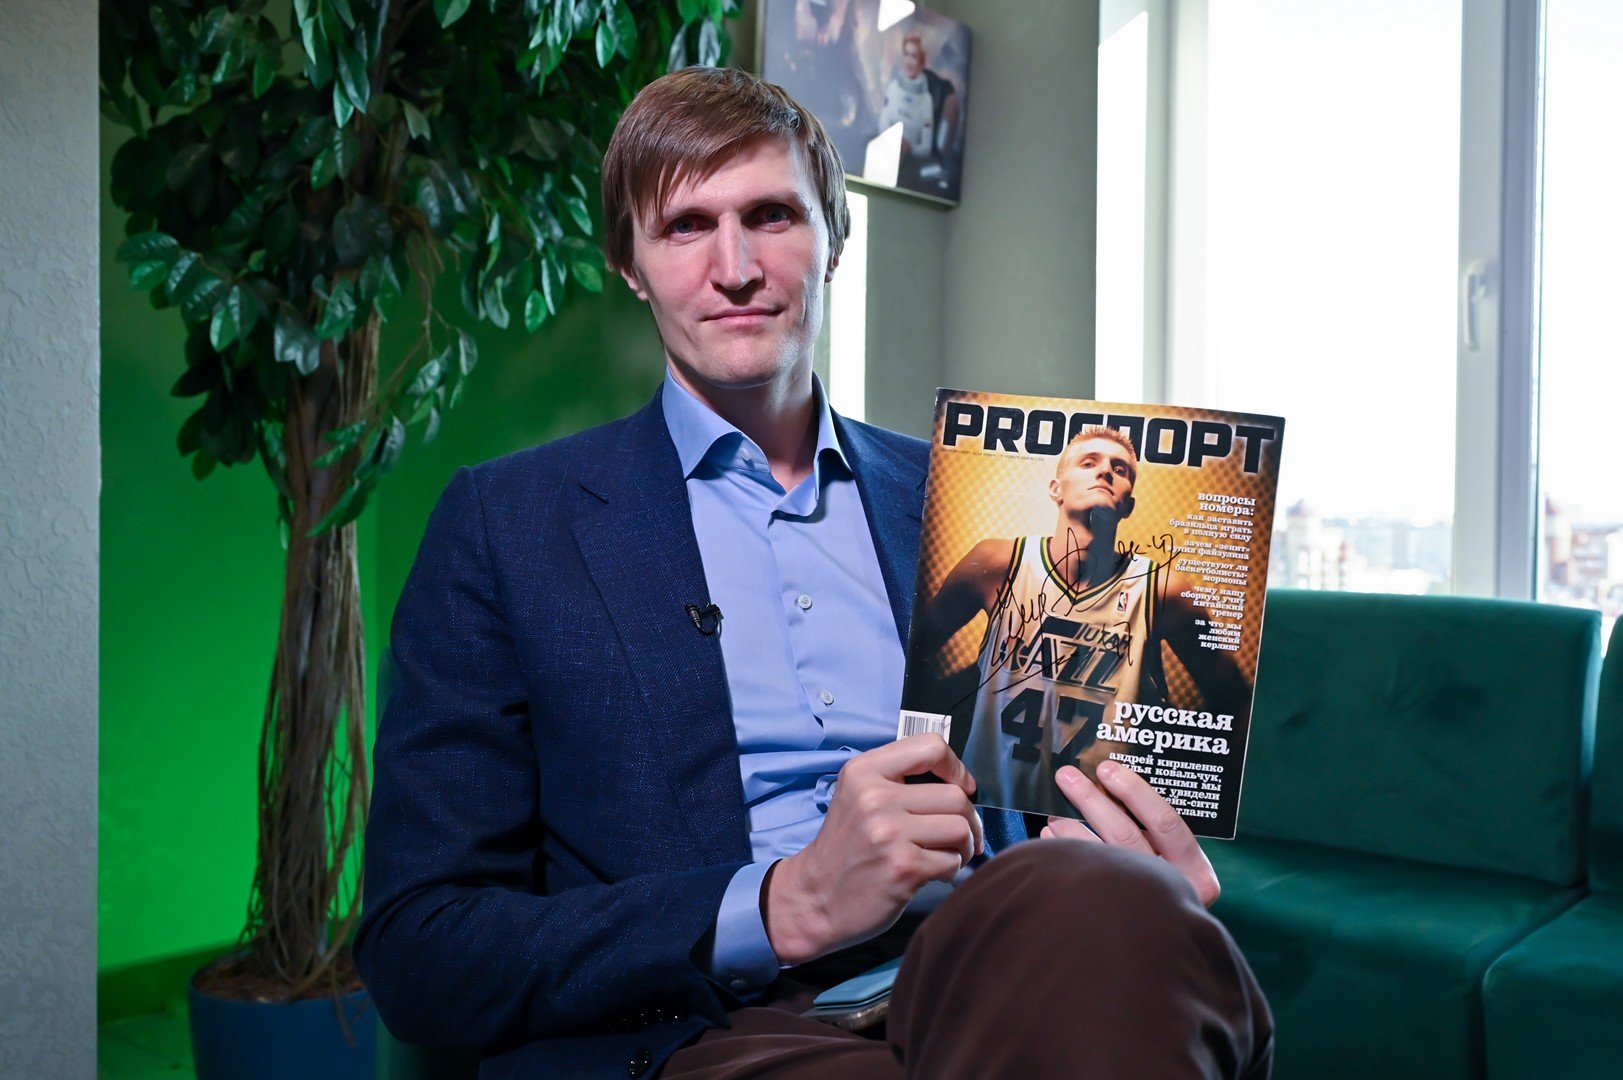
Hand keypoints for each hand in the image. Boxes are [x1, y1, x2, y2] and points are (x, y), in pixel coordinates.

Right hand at [764, 734, 983, 964]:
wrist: (815, 898)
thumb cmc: (846, 848)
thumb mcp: (858, 796)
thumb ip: (899, 780)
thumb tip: (962, 784)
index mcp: (864, 771)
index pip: (931, 747)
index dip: (956, 768)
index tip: (961, 787)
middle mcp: (875, 797)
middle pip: (955, 796)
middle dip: (967, 820)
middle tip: (957, 837)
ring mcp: (889, 833)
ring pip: (960, 828)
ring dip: (963, 846)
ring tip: (946, 855)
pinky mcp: (903, 867)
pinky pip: (952, 861)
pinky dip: (950, 870)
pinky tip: (931, 873)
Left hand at [1042, 761, 1219, 906]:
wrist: (1157, 944)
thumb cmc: (1169, 886)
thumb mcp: (1179, 862)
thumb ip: (1158, 832)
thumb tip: (1111, 783)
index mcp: (1198, 873)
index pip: (1166, 823)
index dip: (1135, 792)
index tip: (1107, 769)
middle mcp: (1174, 891)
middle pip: (1126, 835)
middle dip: (1092, 800)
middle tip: (1067, 776)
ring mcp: (1143, 907)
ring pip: (1101, 857)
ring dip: (1071, 827)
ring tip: (1054, 811)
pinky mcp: (1113, 919)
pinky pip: (1083, 878)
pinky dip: (1065, 853)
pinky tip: (1052, 838)